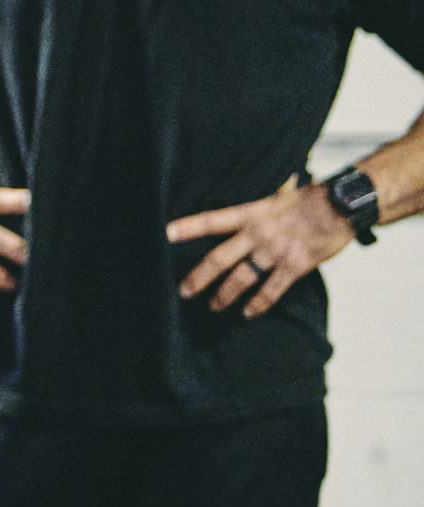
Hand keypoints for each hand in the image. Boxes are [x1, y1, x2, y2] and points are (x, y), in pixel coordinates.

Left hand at [168, 178, 354, 317]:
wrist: (341, 207)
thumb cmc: (310, 198)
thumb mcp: (277, 193)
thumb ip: (259, 204)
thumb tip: (246, 200)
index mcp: (250, 213)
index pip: (211, 220)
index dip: (187, 227)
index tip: (165, 233)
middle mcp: (257, 234)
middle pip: (219, 258)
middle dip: (199, 277)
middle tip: (184, 291)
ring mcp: (274, 252)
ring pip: (241, 278)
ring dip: (225, 295)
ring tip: (213, 306)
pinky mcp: (294, 266)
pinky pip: (271, 290)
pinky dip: (258, 304)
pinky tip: (247, 313)